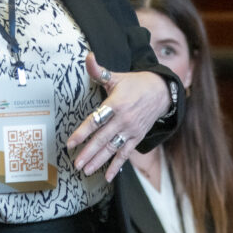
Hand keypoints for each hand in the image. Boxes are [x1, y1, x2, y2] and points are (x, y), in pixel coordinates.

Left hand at [64, 54, 167, 180]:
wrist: (161, 92)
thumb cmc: (135, 83)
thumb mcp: (117, 77)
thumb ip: (99, 71)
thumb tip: (88, 56)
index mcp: (116, 104)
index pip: (96, 120)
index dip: (82, 133)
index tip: (70, 143)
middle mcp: (123, 120)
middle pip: (103, 138)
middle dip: (89, 152)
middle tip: (76, 164)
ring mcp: (131, 130)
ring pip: (113, 149)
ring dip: (99, 161)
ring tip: (86, 171)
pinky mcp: (137, 137)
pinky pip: (126, 154)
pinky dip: (117, 166)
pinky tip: (108, 176)